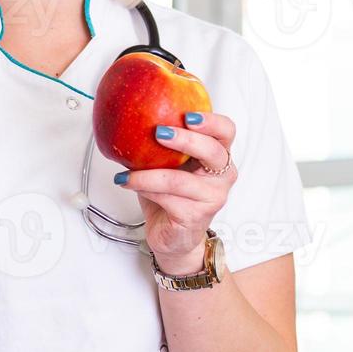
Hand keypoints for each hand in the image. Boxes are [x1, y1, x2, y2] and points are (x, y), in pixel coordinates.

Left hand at [113, 111, 237, 274]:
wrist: (172, 236)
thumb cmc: (172, 196)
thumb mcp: (169, 163)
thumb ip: (163, 143)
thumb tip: (132, 118)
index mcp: (218, 156)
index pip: (226, 131)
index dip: (211, 121)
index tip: (188, 115)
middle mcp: (222, 176)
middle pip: (213, 151)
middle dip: (186, 139)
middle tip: (159, 133)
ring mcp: (212, 198)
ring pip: (179, 180)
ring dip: (148, 174)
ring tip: (126, 172)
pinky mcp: (196, 216)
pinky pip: (166, 198)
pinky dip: (144, 188)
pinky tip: (128, 183)